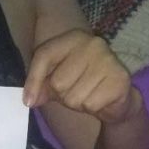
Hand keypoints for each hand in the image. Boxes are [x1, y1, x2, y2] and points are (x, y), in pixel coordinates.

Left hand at [23, 28, 142, 125]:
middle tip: (77, 92)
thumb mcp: (59, 83)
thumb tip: (30, 99)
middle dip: (62, 96)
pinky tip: (101, 100)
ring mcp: (107, 59)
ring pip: (73, 97)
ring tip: (90, 96)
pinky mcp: (118, 78)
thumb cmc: (85, 86)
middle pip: (58, 82)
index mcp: (74, 39)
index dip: (33, 80)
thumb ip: (42, 86)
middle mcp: (92, 44)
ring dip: (78, 104)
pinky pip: (90, 104)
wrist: (119, 97)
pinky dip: (93, 109)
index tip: (28, 101)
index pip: (44, 55)